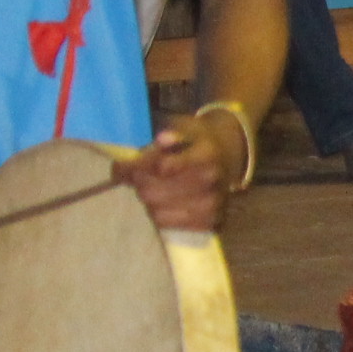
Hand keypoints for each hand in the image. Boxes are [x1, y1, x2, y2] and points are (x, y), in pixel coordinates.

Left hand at [117, 113, 243, 233]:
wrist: (228, 155)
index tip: (123, 164)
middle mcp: (212, 181)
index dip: (135, 166)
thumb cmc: (195, 140)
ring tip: (154, 187)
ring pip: (155, 210)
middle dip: (139, 183)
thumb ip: (165, 135)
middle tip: (138, 175)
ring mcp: (213, 204)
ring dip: (148, 199)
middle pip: (151, 191)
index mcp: (206, 154)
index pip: (160, 167)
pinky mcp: (210, 221)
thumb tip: (161, 140)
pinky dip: (159, 214)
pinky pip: (166, 224)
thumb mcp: (180, 127)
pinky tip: (165, 202)